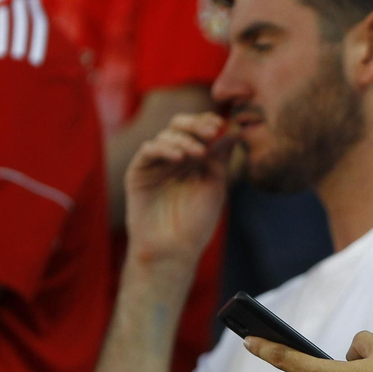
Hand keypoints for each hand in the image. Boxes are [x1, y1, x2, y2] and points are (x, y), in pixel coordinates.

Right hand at [125, 112, 235, 272]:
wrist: (173, 248)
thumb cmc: (197, 221)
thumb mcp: (215, 184)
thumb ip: (221, 156)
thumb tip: (234, 129)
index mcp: (194, 159)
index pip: (198, 130)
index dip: (207, 122)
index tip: (221, 125)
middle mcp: (173, 158)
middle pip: (179, 126)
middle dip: (195, 124)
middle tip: (210, 131)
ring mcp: (155, 164)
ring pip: (165, 136)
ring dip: (184, 140)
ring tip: (198, 154)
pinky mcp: (138, 172)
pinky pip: (148, 150)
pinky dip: (164, 149)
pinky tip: (179, 158)